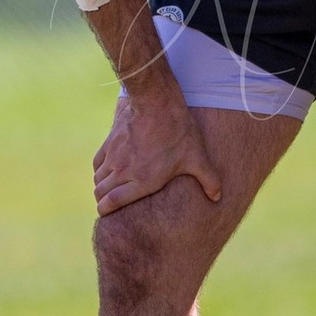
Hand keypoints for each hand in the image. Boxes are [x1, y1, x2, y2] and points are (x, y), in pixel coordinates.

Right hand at [93, 92, 222, 215]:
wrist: (157, 102)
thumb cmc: (178, 131)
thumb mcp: (197, 157)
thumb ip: (209, 180)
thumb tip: (218, 197)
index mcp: (142, 180)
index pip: (112, 202)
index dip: (105, 211)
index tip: (106, 213)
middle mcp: (123, 171)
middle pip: (100, 193)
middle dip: (102, 202)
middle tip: (108, 204)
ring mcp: (114, 156)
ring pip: (98, 179)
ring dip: (101, 186)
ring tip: (109, 189)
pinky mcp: (109, 142)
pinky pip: (97, 163)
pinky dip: (99, 170)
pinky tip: (107, 170)